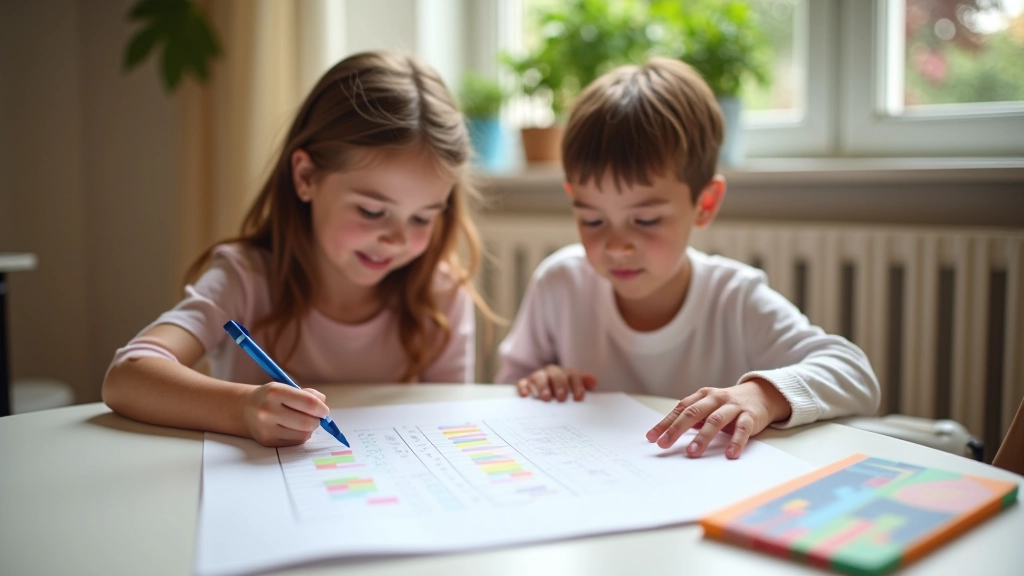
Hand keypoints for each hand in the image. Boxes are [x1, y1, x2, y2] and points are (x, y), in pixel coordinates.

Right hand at [242, 382, 329, 445]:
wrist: (245, 409)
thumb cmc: (271, 397)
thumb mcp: (286, 387)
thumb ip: (308, 394)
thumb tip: (323, 404)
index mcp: (274, 392)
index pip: (308, 403)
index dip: (321, 408)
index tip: (324, 410)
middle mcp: (268, 411)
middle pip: (307, 422)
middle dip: (317, 420)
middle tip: (317, 417)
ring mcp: (266, 428)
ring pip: (303, 434)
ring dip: (309, 429)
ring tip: (303, 421)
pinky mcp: (268, 441)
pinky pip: (295, 442)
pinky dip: (300, 435)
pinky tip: (293, 428)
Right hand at [516, 365, 596, 401]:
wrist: (547, 394)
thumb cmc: (565, 395)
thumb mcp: (577, 390)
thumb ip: (585, 386)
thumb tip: (594, 382)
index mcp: (566, 374)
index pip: (573, 374)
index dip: (577, 385)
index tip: (579, 397)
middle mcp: (552, 373)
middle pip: (555, 374)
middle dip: (560, 385)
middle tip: (562, 397)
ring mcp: (538, 378)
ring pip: (539, 377)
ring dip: (543, 386)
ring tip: (546, 398)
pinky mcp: (526, 384)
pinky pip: (522, 383)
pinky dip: (523, 387)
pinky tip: (525, 395)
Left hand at [645, 379, 790, 458]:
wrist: (762, 394)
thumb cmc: (728, 404)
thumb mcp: (709, 407)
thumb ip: (692, 418)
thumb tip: (668, 433)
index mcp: (703, 396)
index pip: (680, 409)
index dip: (665, 423)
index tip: (652, 438)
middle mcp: (716, 399)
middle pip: (693, 413)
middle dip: (677, 429)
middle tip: (664, 444)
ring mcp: (733, 407)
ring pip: (715, 421)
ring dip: (702, 437)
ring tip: (692, 452)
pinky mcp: (750, 416)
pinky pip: (742, 430)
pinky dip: (735, 442)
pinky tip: (729, 454)